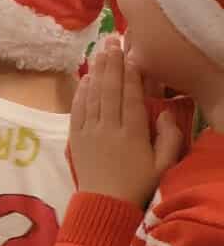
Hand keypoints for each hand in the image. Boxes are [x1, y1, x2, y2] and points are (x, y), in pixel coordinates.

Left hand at [71, 36, 185, 206]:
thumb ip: (169, 137)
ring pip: (92, 95)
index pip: (130, 97)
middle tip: (111, 41)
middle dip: (110, 63)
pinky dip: (80, 92)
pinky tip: (85, 78)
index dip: (130, 74)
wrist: (104, 204)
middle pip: (109, 90)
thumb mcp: (163, 165)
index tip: (130, 54)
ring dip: (95, 71)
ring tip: (99, 51)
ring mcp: (89, 131)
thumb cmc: (139, 184)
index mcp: (132, 134)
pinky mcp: (75, 137)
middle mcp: (108, 128)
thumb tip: (165, 111)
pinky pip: (77, 109)